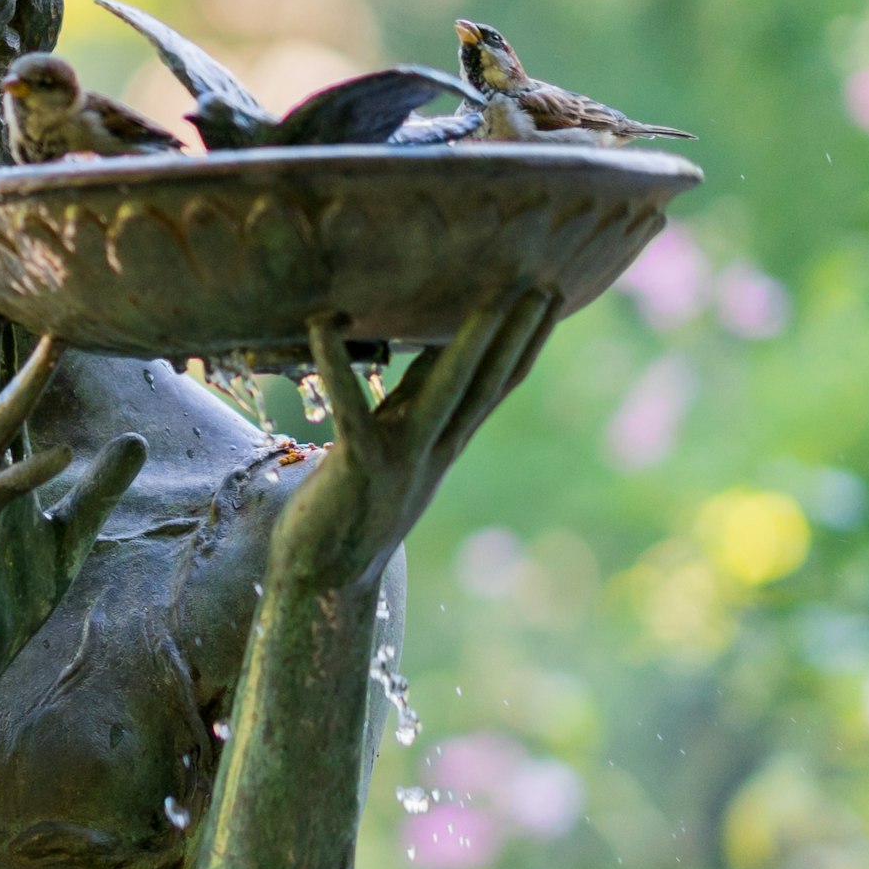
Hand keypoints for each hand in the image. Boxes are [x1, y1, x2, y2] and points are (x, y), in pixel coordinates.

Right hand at [0, 298, 149, 692]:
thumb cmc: (11, 594)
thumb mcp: (72, 534)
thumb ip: (101, 488)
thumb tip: (134, 438)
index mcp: (2, 470)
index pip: (4, 395)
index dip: (11, 345)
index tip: (16, 291)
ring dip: (21, 388)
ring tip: (53, 347)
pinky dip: (30, 472)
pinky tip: (64, 451)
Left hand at [270, 291, 555, 596]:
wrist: (325, 583)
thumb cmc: (345, 513)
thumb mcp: (388, 452)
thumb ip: (409, 408)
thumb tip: (430, 357)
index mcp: (440, 446)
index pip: (492, 387)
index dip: (522, 344)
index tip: (547, 300)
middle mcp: (431, 450)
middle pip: (485, 383)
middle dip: (517, 334)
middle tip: (545, 284)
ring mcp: (401, 458)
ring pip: (447, 391)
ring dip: (471, 343)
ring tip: (494, 298)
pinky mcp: (359, 465)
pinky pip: (349, 405)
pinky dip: (334, 362)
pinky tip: (322, 321)